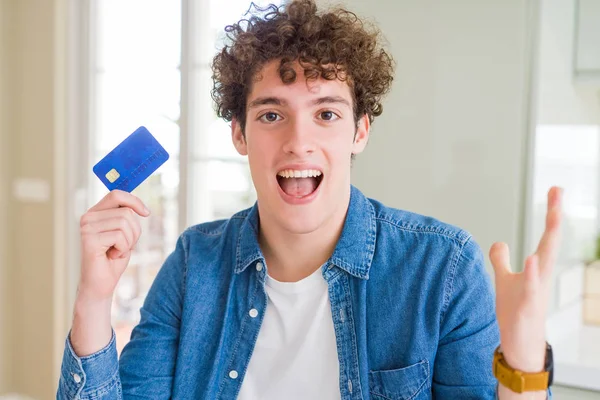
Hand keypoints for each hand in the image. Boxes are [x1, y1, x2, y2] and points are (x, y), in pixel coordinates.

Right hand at [78, 190, 149, 301]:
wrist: (100, 285)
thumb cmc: (113, 259)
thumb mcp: (124, 233)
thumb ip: (126, 217)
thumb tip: (138, 206)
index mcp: (95, 213)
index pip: (116, 194)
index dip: (135, 201)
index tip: (147, 213)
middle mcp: (88, 217)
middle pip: (126, 212)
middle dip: (134, 231)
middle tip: (124, 246)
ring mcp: (87, 227)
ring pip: (125, 223)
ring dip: (129, 241)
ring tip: (117, 251)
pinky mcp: (89, 239)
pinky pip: (120, 236)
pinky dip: (123, 249)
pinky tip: (112, 256)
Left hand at [490, 187, 562, 371]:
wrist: (520, 343)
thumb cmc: (515, 311)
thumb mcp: (504, 281)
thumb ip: (501, 261)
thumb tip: (498, 242)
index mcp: (538, 268)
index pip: (547, 235)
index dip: (551, 212)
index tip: (555, 189)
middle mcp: (542, 276)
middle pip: (551, 241)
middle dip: (555, 216)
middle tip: (559, 190)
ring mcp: (536, 291)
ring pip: (545, 263)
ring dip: (549, 240)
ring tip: (555, 215)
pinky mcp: (526, 306)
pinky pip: (530, 288)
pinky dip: (531, 273)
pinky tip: (531, 259)